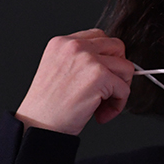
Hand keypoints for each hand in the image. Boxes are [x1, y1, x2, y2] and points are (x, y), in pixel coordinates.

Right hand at [16, 29, 134, 135]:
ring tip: (102, 106)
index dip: (107, 58)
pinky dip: (117, 105)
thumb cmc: (48, 107)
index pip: (100, 37)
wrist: (37, 127)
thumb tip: (115, 62)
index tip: (104, 75)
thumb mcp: (60, 70)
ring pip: (126, 68)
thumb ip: (83, 60)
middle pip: (117, 47)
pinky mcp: (99, 76)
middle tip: (109, 90)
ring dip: (119, 89)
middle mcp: (74, 46)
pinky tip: (100, 115)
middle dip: (118, 70)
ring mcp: (88, 59)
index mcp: (62, 42)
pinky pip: (124, 89)